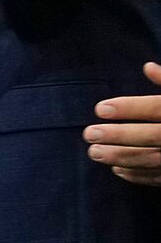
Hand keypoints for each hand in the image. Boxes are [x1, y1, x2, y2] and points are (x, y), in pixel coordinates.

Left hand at [85, 62, 160, 185]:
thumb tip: (147, 67)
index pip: (158, 107)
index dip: (130, 107)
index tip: (100, 108)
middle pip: (153, 136)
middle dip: (119, 136)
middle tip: (89, 133)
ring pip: (154, 160)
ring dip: (121, 158)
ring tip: (94, 153)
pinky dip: (139, 175)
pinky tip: (117, 170)